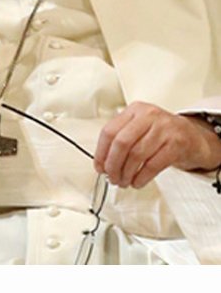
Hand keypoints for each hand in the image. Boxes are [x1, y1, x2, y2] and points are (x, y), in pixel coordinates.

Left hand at [94, 101, 220, 188]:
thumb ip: (120, 139)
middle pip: (121, 143)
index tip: (99, 167)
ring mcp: (164, 129)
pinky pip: (153, 165)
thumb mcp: (139, 127)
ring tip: (124, 182)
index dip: (101, 152)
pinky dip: (141, 177)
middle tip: (111, 177)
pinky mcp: (177, 144)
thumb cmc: (160, 133)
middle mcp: (149, 116)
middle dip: (113, 165)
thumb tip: (102, 163)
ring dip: (126, 173)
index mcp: (134, 110)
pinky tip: (137, 182)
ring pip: (136, 155)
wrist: (193, 136)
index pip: (109, 131)